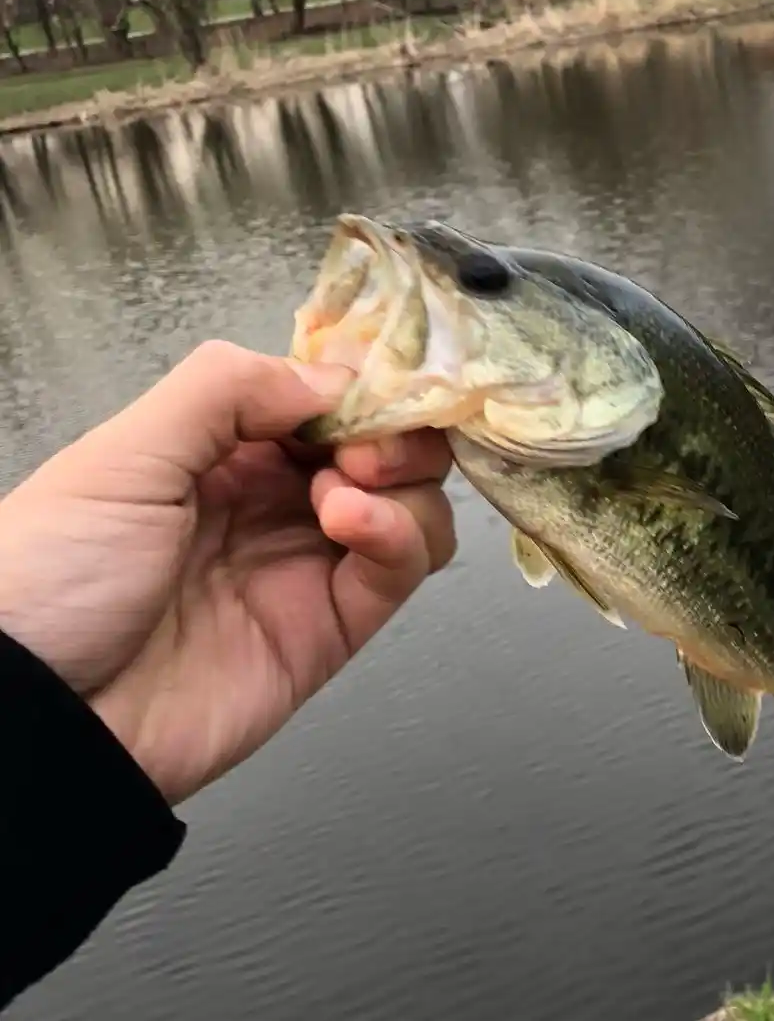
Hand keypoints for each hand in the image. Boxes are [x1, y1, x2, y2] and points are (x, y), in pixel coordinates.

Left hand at [0, 340, 455, 804]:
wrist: (39, 715)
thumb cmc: (56, 573)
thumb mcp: (125, 452)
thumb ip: (230, 389)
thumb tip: (334, 380)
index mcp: (224, 449)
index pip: (329, 395)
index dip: (361, 384)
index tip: (364, 388)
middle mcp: (275, 499)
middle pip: (387, 446)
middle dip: (396, 431)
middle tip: (366, 447)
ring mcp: (308, 564)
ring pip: (412, 504)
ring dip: (402, 482)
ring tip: (344, 491)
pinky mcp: (332, 628)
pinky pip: (399, 570)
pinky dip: (400, 534)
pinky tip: (353, 522)